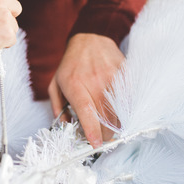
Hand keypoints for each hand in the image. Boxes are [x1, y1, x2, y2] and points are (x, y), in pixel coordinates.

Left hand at [48, 33, 124, 147]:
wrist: (90, 40)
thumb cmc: (71, 65)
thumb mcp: (55, 83)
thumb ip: (57, 107)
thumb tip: (64, 126)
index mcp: (74, 84)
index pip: (86, 111)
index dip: (92, 130)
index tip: (95, 143)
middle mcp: (94, 81)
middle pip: (104, 115)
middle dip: (105, 133)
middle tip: (102, 138)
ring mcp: (111, 77)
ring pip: (119, 110)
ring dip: (116, 125)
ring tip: (111, 129)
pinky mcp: (124, 74)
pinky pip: (128, 99)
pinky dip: (126, 111)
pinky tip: (121, 116)